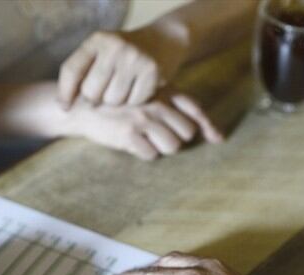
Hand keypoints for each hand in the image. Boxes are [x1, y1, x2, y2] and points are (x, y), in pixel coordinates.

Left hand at [58, 27, 186, 108]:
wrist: (163, 40)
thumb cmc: (124, 54)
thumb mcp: (101, 53)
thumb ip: (82, 72)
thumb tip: (63, 106)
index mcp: (97, 40)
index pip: (71, 71)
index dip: (65, 93)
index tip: (64, 108)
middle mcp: (115, 46)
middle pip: (91, 91)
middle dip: (95, 100)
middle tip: (104, 95)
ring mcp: (134, 58)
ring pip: (113, 100)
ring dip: (116, 102)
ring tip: (123, 90)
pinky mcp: (152, 71)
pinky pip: (134, 101)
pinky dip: (135, 101)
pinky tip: (138, 90)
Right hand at [65, 90, 222, 159]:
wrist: (85, 106)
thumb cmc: (123, 104)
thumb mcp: (150, 96)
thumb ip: (179, 109)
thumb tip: (218, 137)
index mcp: (162, 91)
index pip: (194, 110)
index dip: (208, 126)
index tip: (217, 139)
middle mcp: (155, 103)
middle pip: (186, 132)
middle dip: (176, 137)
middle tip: (158, 134)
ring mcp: (142, 118)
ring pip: (172, 146)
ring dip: (161, 147)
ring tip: (145, 139)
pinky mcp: (128, 134)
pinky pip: (150, 154)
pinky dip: (143, 153)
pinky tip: (132, 143)